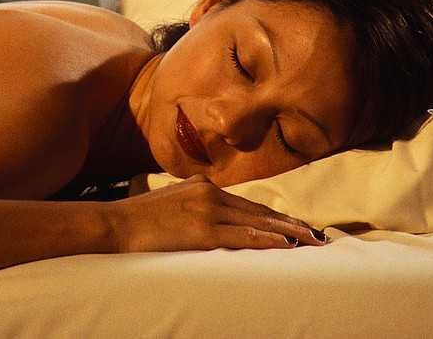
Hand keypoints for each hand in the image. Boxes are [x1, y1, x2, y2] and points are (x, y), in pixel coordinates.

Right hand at [106, 174, 327, 252]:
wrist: (114, 224)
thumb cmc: (137, 221)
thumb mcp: (169, 205)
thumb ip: (192, 208)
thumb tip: (206, 222)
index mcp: (203, 186)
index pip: (249, 204)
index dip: (276, 217)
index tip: (297, 226)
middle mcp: (209, 193)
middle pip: (260, 211)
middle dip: (292, 224)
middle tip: (318, 235)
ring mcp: (206, 210)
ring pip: (258, 223)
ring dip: (290, 233)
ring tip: (313, 242)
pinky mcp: (202, 230)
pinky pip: (243, 237)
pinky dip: (267, 240)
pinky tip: (286, 245)